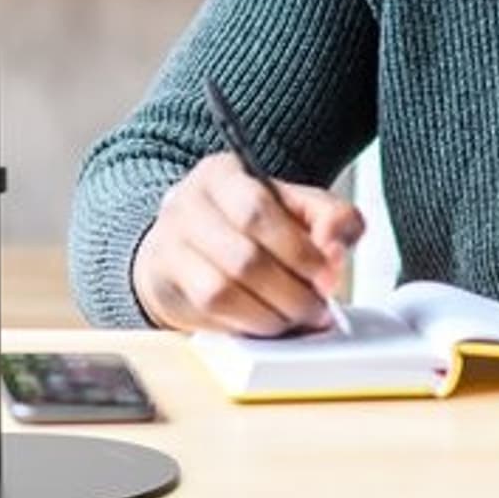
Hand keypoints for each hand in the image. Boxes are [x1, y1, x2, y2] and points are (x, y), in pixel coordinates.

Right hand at [132, 152, 363, 335]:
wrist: (194, 242)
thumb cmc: (251, 225)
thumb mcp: (299, 208)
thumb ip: (333, 219)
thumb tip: (335, 248)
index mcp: (222, 174)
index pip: (257, 211)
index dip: (299, 250)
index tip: (328, 275)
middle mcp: (188, 204)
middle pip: (244, 258)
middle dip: (292, 291)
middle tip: (317, 307)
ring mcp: (169, 245)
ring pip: (222, 291)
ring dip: (270, 314)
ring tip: (296, 318)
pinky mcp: (163, 283)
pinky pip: (208, 313)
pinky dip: (246, 323)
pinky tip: (267, 322)